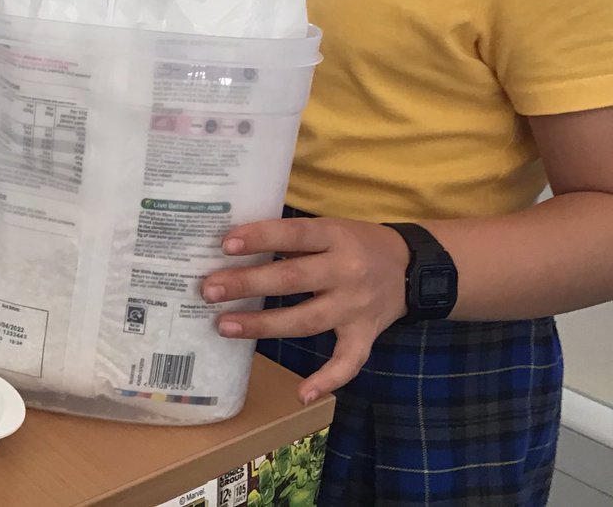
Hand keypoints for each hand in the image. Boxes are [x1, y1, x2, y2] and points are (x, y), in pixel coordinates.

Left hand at [201, 217, 409, 402]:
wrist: (412, 267)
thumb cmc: (354, 243)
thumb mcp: (329, 227)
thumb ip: (291, 238)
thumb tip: (234, 246)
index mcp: (335, 236)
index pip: (294, 234)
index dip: (261, 238)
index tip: (226, 245)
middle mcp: (347, 271)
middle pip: (293, 279)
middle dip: (248, 284)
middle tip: (209, 290)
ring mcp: (356, 307)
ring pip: (307, 320)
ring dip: (264, 325)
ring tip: (225, 326)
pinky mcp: (366, 335)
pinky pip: (348, 361)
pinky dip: (328, 379)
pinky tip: (301, 393)